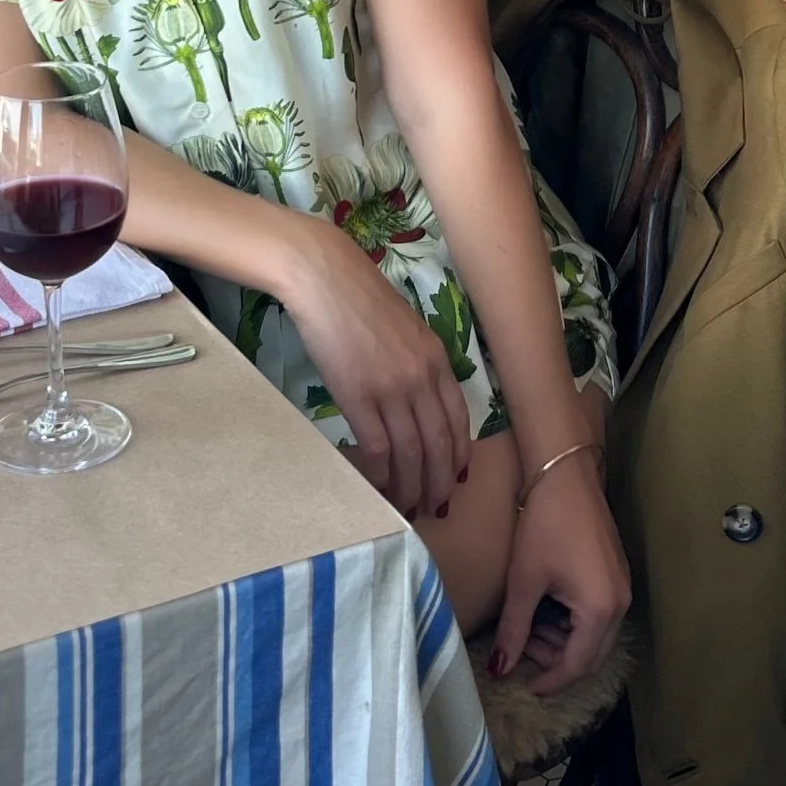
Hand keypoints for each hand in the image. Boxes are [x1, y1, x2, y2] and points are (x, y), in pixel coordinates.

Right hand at [281, 221, 470, 521]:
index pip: (459, 418)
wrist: (326, 279)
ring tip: (407, 506)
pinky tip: (379, 486)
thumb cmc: (360, 299)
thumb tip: (417, 401)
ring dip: (411, 486)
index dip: (459, 454)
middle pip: (440, 443)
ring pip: (412, 453)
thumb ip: (418, 363)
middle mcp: (423, 376)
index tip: (457, 477)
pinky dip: (382, 474)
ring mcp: (393, 388)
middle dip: (439, 480)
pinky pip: (380, 449)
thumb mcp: (406, 329)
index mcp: (437, 358)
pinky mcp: (360, 397)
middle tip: (433, 506)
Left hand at [493, 447, 630, 695]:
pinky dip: (576, 624)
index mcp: (600, 610)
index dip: (549, 681)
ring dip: (566, 643)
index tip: (523, 685)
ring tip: (531, 630)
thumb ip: (514, 629)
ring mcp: (623, 588)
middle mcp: (621, 604)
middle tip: (523, 653)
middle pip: (593, 656)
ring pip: (598, 637)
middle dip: (558, 663)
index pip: (577, 665)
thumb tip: (501, 668)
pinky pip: (601, 615)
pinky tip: (550, 610)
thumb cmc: (544, 525)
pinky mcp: (618, 574)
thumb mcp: (525, 579)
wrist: (566, 474)